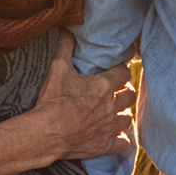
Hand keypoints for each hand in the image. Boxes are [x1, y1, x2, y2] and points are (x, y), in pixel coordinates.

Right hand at [30, 30, 134, 161]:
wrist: (46, 133)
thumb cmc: (53, 100)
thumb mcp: (57, 69)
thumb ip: (64, 47)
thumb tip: (66, 29)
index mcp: (103, 86)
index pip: (124, 73)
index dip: (121, 71)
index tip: (116, 71)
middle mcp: (111, 106)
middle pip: (129, 96)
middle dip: (124, 92)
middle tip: (115, 92)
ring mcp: (110, 127)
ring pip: (128, 119)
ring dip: (122, 115)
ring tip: (113, 113)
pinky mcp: (105, 145)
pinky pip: (123, 143)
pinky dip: (120, 140)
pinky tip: (114, 137)